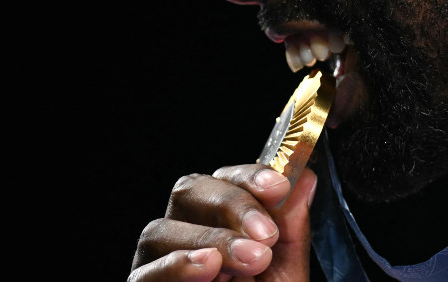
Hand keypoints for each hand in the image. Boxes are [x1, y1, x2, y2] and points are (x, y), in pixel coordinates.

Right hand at [130, 164, 317, 281]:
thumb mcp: (286, 276)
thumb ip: (291, 231)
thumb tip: (303, 178)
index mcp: (218, 221)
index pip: (226, 179)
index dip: (250, 176)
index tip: (279, 186)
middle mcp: (183, 234)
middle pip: (188, 192)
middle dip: (231, 205)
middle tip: (266, 235)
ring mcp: (156, 263)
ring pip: (161, 230)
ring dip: (211, 240)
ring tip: (251, 260)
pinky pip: (144, 275)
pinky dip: (176, 266)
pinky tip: (207, 268)